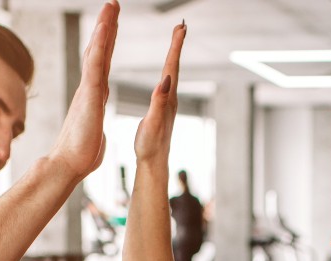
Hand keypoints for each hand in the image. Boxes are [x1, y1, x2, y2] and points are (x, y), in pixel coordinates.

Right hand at [49, 1, 119, 179]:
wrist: (68, 165)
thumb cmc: (80, 155)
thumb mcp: (93, 134)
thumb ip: (94, 126)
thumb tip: (93, 128)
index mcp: (93, 96)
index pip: (102, 63)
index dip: (106, 43)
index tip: (112, 25)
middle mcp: (89, 87)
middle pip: (98, 50)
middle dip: (106, 26)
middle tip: (112, 4)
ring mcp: (88, 89)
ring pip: (96, 51)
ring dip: (104, 26)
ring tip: (112, 5)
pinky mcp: (89, 95)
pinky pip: (95, 64)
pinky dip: (100, 44)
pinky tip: (106, 27)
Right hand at [133, 20, 185, 162]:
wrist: (153, 164)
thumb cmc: (150, 146)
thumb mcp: (152, 123)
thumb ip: (159, 101)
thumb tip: (166, 80)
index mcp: (167, 98)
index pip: (171, 66)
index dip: (175, 46)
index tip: (180, 27)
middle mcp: (170, 98)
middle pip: (174, 65)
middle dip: (177, 44)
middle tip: (181, 26)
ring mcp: (168, 104)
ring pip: (171, 73)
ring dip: (173, 55)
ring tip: (175, 40)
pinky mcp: (163, 109)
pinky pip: (166, 83)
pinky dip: (167, 69)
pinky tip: (165, 71)